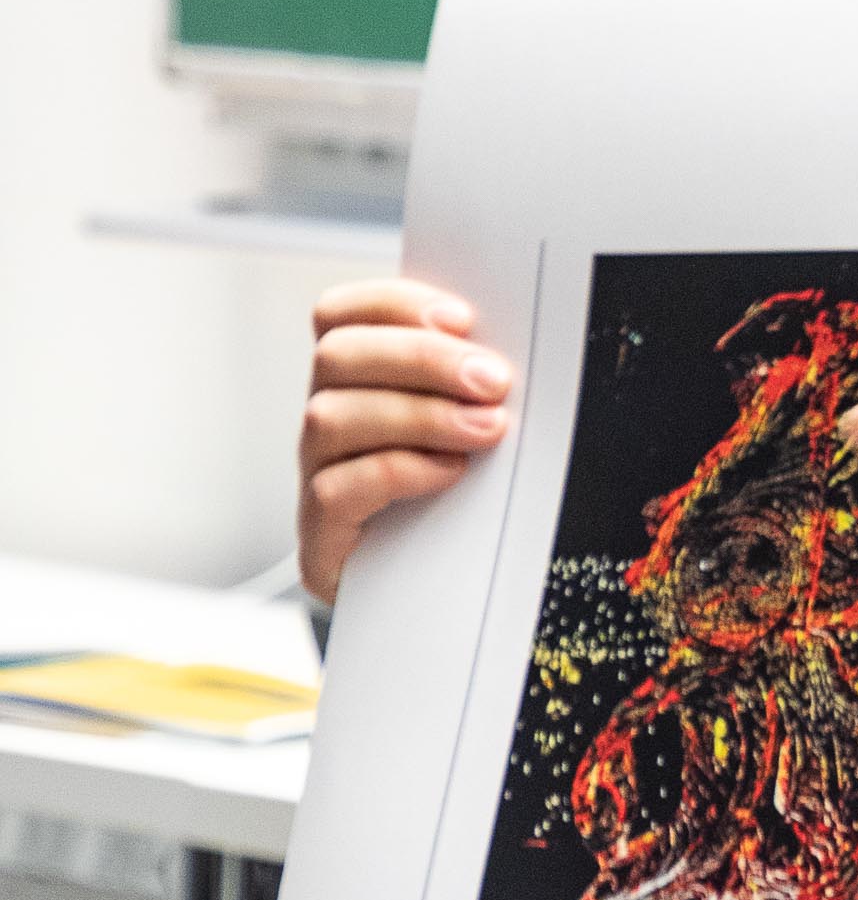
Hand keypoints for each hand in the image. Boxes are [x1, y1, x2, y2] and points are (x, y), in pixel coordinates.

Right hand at [299, 281, 513, 603]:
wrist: (442, 594)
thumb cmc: (464, 495)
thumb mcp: (472, 422)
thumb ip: (470, 378)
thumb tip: (501, 344)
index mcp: (357, 379)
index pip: (340, 313)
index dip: (396, 305)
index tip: (464, 319)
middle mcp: (325, 420)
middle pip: (338, 357)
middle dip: (422, 359)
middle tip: (494, 381)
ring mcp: (314, 476)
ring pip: (330, 417)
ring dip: (419, 414)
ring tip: (486, 429)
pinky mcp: (320, 536)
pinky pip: (335, 488)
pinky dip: (398, 470)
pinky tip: (449, 473)